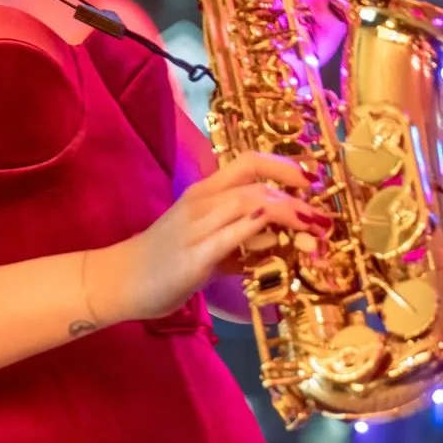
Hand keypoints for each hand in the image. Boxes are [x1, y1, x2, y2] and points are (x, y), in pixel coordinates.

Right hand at [89, 150, 328, 322]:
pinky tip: (275, 237)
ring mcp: (196, 227)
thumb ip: (240, 240)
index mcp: (204, 193)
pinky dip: (256, 230)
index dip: (284, 165)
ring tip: (313, 228)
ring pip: (248, 202)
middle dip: (295, 193)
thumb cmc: (162, 260)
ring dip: (288, 212)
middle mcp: (201, 202)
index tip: (310, 180)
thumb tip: (277, 242)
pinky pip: (231, 236)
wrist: (120, 280)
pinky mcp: (195, 256)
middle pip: (255, 181)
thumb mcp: (206, 242)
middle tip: (322, 213)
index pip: (248, 162)